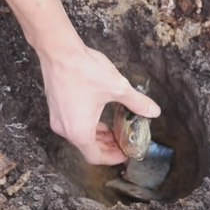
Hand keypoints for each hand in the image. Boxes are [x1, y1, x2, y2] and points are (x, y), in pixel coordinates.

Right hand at [36, 36, 160, 164]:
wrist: (59, 51)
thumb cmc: (84, 70)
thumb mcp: (117, 87)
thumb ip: (137, 102)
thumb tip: (154, 111)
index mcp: (79, 131)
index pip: (95, 157)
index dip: (112, 158)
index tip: (125, 153)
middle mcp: (65, 129)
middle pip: (86, 148)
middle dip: (106, 147)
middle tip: (122, 142)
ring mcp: (57, 118)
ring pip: (79, 136)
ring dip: (96, 136)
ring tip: (113, 130)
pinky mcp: (55, 107)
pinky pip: (72, 124)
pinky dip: (86, 125)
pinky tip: (98, 115)